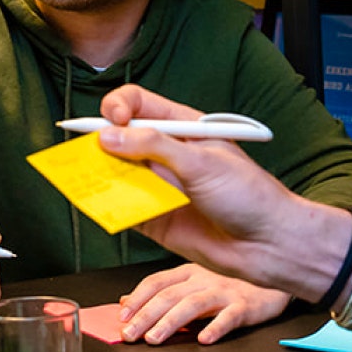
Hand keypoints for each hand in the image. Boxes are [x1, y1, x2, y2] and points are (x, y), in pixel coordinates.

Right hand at [97, 85, 298, 252]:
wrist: (269, 245)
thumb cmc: (249, 195)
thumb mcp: (202, 161)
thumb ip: (155, 146)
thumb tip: (109, 136)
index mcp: (182, 129)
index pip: (138, 105)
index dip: (118, 108)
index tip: (112, 120)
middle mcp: (166, 155)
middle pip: (120, 137)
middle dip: (99, 141)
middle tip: (85, 151)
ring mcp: (159, 186)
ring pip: (116, 172)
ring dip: (98, 173)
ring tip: (82, 176)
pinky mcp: (153, 218)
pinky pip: (121, 207)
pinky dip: (106, 204)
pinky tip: (96, 203)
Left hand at [118, 263, 291, 344]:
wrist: (270, 286)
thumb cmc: (228, 287)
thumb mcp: (191, 285)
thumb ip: (161, 293)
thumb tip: (126, 301)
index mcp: (188, 271)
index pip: (156, 282)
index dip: (137, 298)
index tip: (122, 316)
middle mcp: (204, 278)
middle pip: (169, 296)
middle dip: (146, 316)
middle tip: (131, 334)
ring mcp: (224, 291)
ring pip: (193, 305)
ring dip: (171, 322)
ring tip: (155, 339)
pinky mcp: (244, 306)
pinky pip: (229, 317)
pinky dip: (215, 327)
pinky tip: (203, 339)